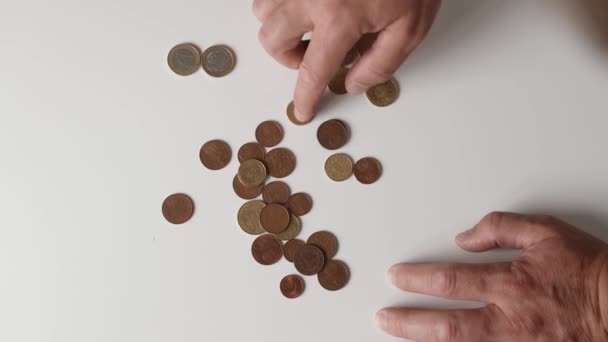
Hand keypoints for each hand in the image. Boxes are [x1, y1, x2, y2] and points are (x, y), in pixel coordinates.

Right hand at [252, 0, 440, 121]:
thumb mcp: (411, 27)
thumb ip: (380, 64)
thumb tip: (352, 85)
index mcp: (339, 17)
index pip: (312, 70)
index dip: (305, 96)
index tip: (302, 109)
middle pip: (272, 38)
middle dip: (286, 56)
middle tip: (311, 54)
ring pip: (263, 9)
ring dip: (279, 25)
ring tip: (307, 24)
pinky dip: (280, 2)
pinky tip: (307, 4)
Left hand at [377, 212, 607, 340]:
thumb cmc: (587, 270)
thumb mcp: (547, 232)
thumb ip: (501, 229)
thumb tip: (465, 238)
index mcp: (512, 283)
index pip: (450, 281)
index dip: (417, 278)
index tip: (396, 276)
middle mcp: (510, 319)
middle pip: (446, 325)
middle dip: (408, 322)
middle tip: (383, 318)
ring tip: (397, 334)